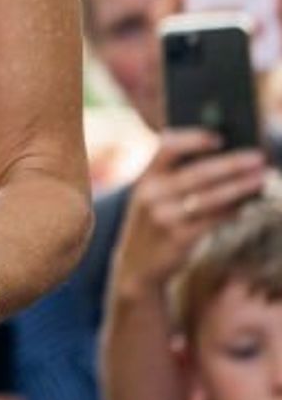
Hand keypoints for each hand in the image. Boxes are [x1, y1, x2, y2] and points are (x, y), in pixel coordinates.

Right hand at [113, 128, 267, 290]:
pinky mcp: (178, 238)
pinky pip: (213, 221)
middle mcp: (151, 194)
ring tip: (262, 178)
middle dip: (231, 164)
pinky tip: (247, 205)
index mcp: (145, 177)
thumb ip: (176, 175)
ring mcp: (164, 217)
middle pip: (198, 173)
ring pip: (209, 198)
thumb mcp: (154, 194)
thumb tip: (225, 158)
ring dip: (239, 187)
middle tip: (258, 157)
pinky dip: (233, 211)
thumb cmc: (156, 219)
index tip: (218, 137)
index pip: (166, 148)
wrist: (136, 262)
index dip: (192, 140)